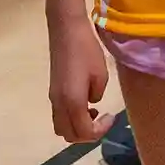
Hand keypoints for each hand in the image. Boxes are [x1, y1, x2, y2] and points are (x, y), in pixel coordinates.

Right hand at [47, 11, 112, 142]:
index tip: (112, 117)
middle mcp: (59, 104)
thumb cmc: (86, 50)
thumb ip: (97, 94)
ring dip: (77, 127)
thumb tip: (91, 101)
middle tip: (102, 120)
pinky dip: (71, 117)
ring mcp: (53, 97)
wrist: (66, 29)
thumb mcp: (101, 74)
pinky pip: (60, 115)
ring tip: (92, 112)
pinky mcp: (52, 90)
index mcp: (72, 102)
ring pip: (62, 127)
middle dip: (88, 134)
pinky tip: (84, 102)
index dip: (100, 131)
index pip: (84, 132)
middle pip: (70, 135)